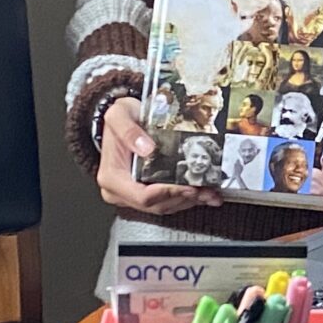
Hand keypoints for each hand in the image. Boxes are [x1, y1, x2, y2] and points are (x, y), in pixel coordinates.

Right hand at [96, 96, 222, 215]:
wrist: (122, 119)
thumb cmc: (120, 118)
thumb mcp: (119, 115)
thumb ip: (128, 130)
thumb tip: (147, 149)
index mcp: (112, 178)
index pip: (142, 196)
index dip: (167, 193)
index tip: (188, 186)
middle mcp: (120, 192)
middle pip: (156, 205)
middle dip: (184, 198)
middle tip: (206, 190)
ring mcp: (133, 195)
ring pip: (164, 206)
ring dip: (189, 201)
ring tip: (210, 193)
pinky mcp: (145, 193)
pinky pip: (167, 201)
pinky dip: (186, 198)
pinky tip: (203, 193)